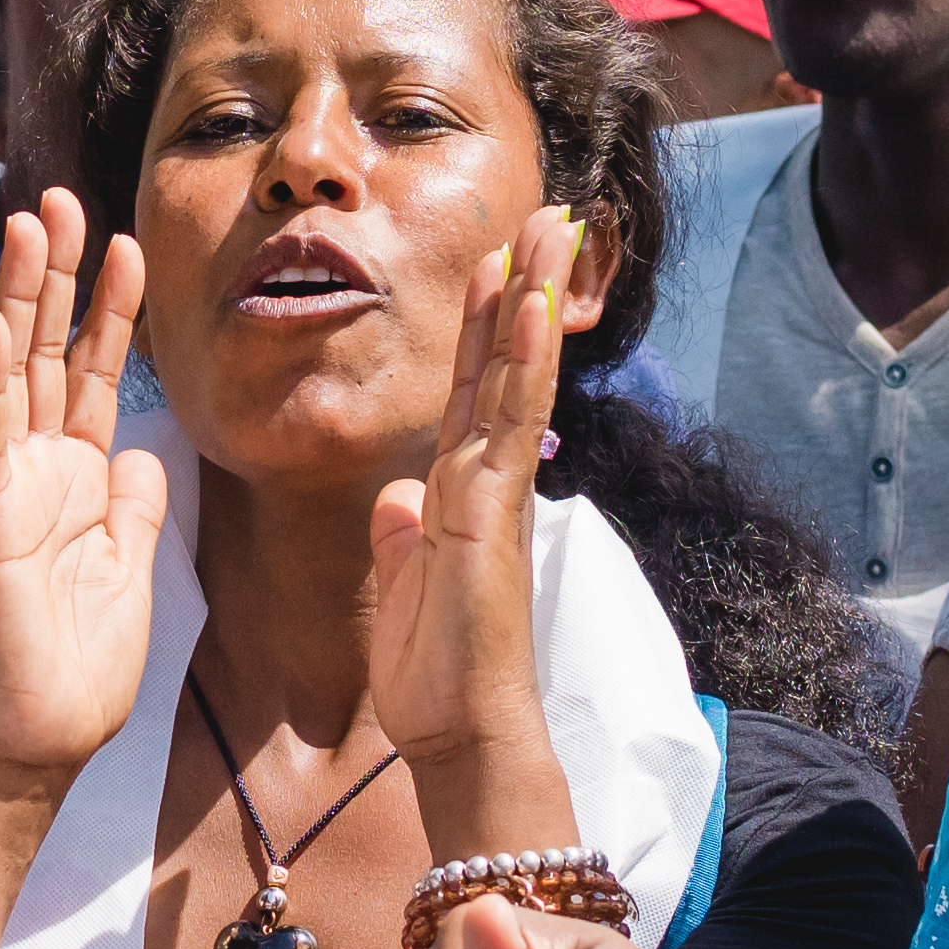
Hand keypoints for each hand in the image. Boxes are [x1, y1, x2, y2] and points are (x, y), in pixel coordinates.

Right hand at [0, 183, 171, 788]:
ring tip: (28, 224)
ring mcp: (4, 488)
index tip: (124, 244)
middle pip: (44, 351)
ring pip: (10, 372)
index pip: (89, 374)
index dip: (107, 309)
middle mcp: (33, 470)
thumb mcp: (130, 570)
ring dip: (18, 297)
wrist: (34, 746)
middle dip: (55, 274)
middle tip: (59, 198)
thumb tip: (145, 452)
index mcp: (72, 479)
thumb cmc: (73, 670)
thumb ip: (133, 505)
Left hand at [354, 202, 575, 817]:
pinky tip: (527, 308)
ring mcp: (495, 492)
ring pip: (514, 376)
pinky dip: (519, 361)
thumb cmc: (435, 674)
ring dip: (529, 299)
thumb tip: (399, 499)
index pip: (471, 391)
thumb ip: (402, 539)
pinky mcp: (494, 512)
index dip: (483, 325)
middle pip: (504, 365)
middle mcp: (487, 481)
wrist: (462, 733)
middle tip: (544, 214)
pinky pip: (507, 422)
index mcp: (460, 495)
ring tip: (549, 228)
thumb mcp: (401, 589)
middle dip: (521, 287)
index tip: (494, 262)